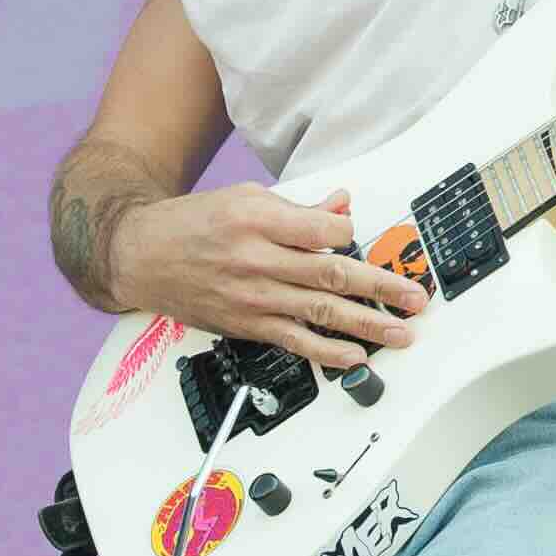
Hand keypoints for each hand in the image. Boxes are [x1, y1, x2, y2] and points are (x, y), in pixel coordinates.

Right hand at [111, 184, 427, 371]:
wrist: (140, 254)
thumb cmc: (192, 223)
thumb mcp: (244, 198)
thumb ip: (297, 208)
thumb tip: (342, 207)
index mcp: (258, 219)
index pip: (323, 230)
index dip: (351, 234)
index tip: (365, 236)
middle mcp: (257, 259)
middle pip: (331, 274)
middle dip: (380, 287)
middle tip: (414, 298)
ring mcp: (253, 297)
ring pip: (320, 312)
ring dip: (366, 325)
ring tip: (399, 332)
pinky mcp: (247, 324)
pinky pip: (295, 341)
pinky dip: (327, 352)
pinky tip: (355, 356)